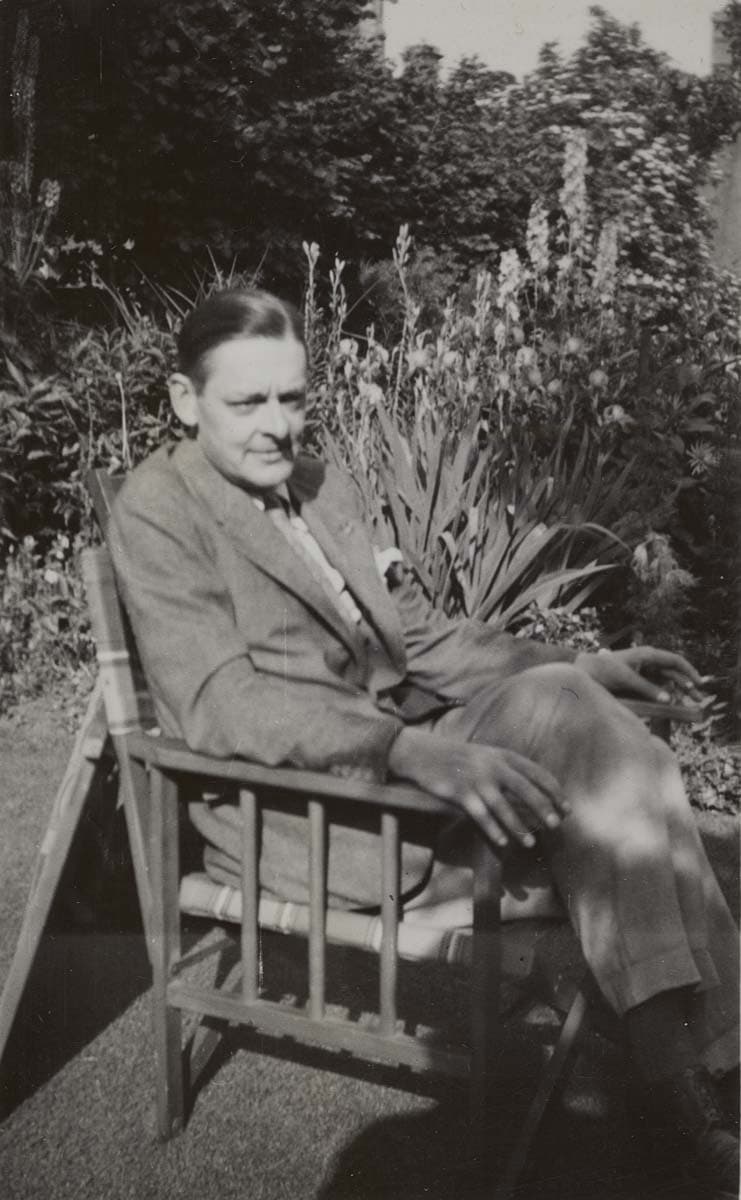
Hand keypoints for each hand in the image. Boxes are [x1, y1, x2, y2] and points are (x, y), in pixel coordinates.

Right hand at [388, 727, 568, 850]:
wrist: (424, 754)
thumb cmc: (461, 759)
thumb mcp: (488, 756)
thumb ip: (510, 770)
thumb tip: (537, 793)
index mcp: (504, 755)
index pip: (537, 772)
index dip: (554, 791)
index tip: (567, 808)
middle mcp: (493, 765)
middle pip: (525, 788)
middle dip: (543, 808)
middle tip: (556, 825)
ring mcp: (476, 779)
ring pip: (503, 806)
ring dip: (518, 826)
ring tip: (531, 843)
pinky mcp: (460, 792)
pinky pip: (480, 814)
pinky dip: (493, 829)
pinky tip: (503, 842)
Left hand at [575, 646, 704, 703]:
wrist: (586, 671)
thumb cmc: (604, 670)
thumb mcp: (626, 679)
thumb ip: (647, 688)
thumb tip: (668, 699)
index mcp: (647, 654)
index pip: (675, 660)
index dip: (689, 671)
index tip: (698, 684)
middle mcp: (649, 662)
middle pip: (674, 673)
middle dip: (688, 685)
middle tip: (699, 699)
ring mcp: (645, 672)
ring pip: (668, 682)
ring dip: (680, 692)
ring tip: (691, 704)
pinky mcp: (640, 682)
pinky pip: (658, 688)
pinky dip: (667, 696)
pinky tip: (674, 704)